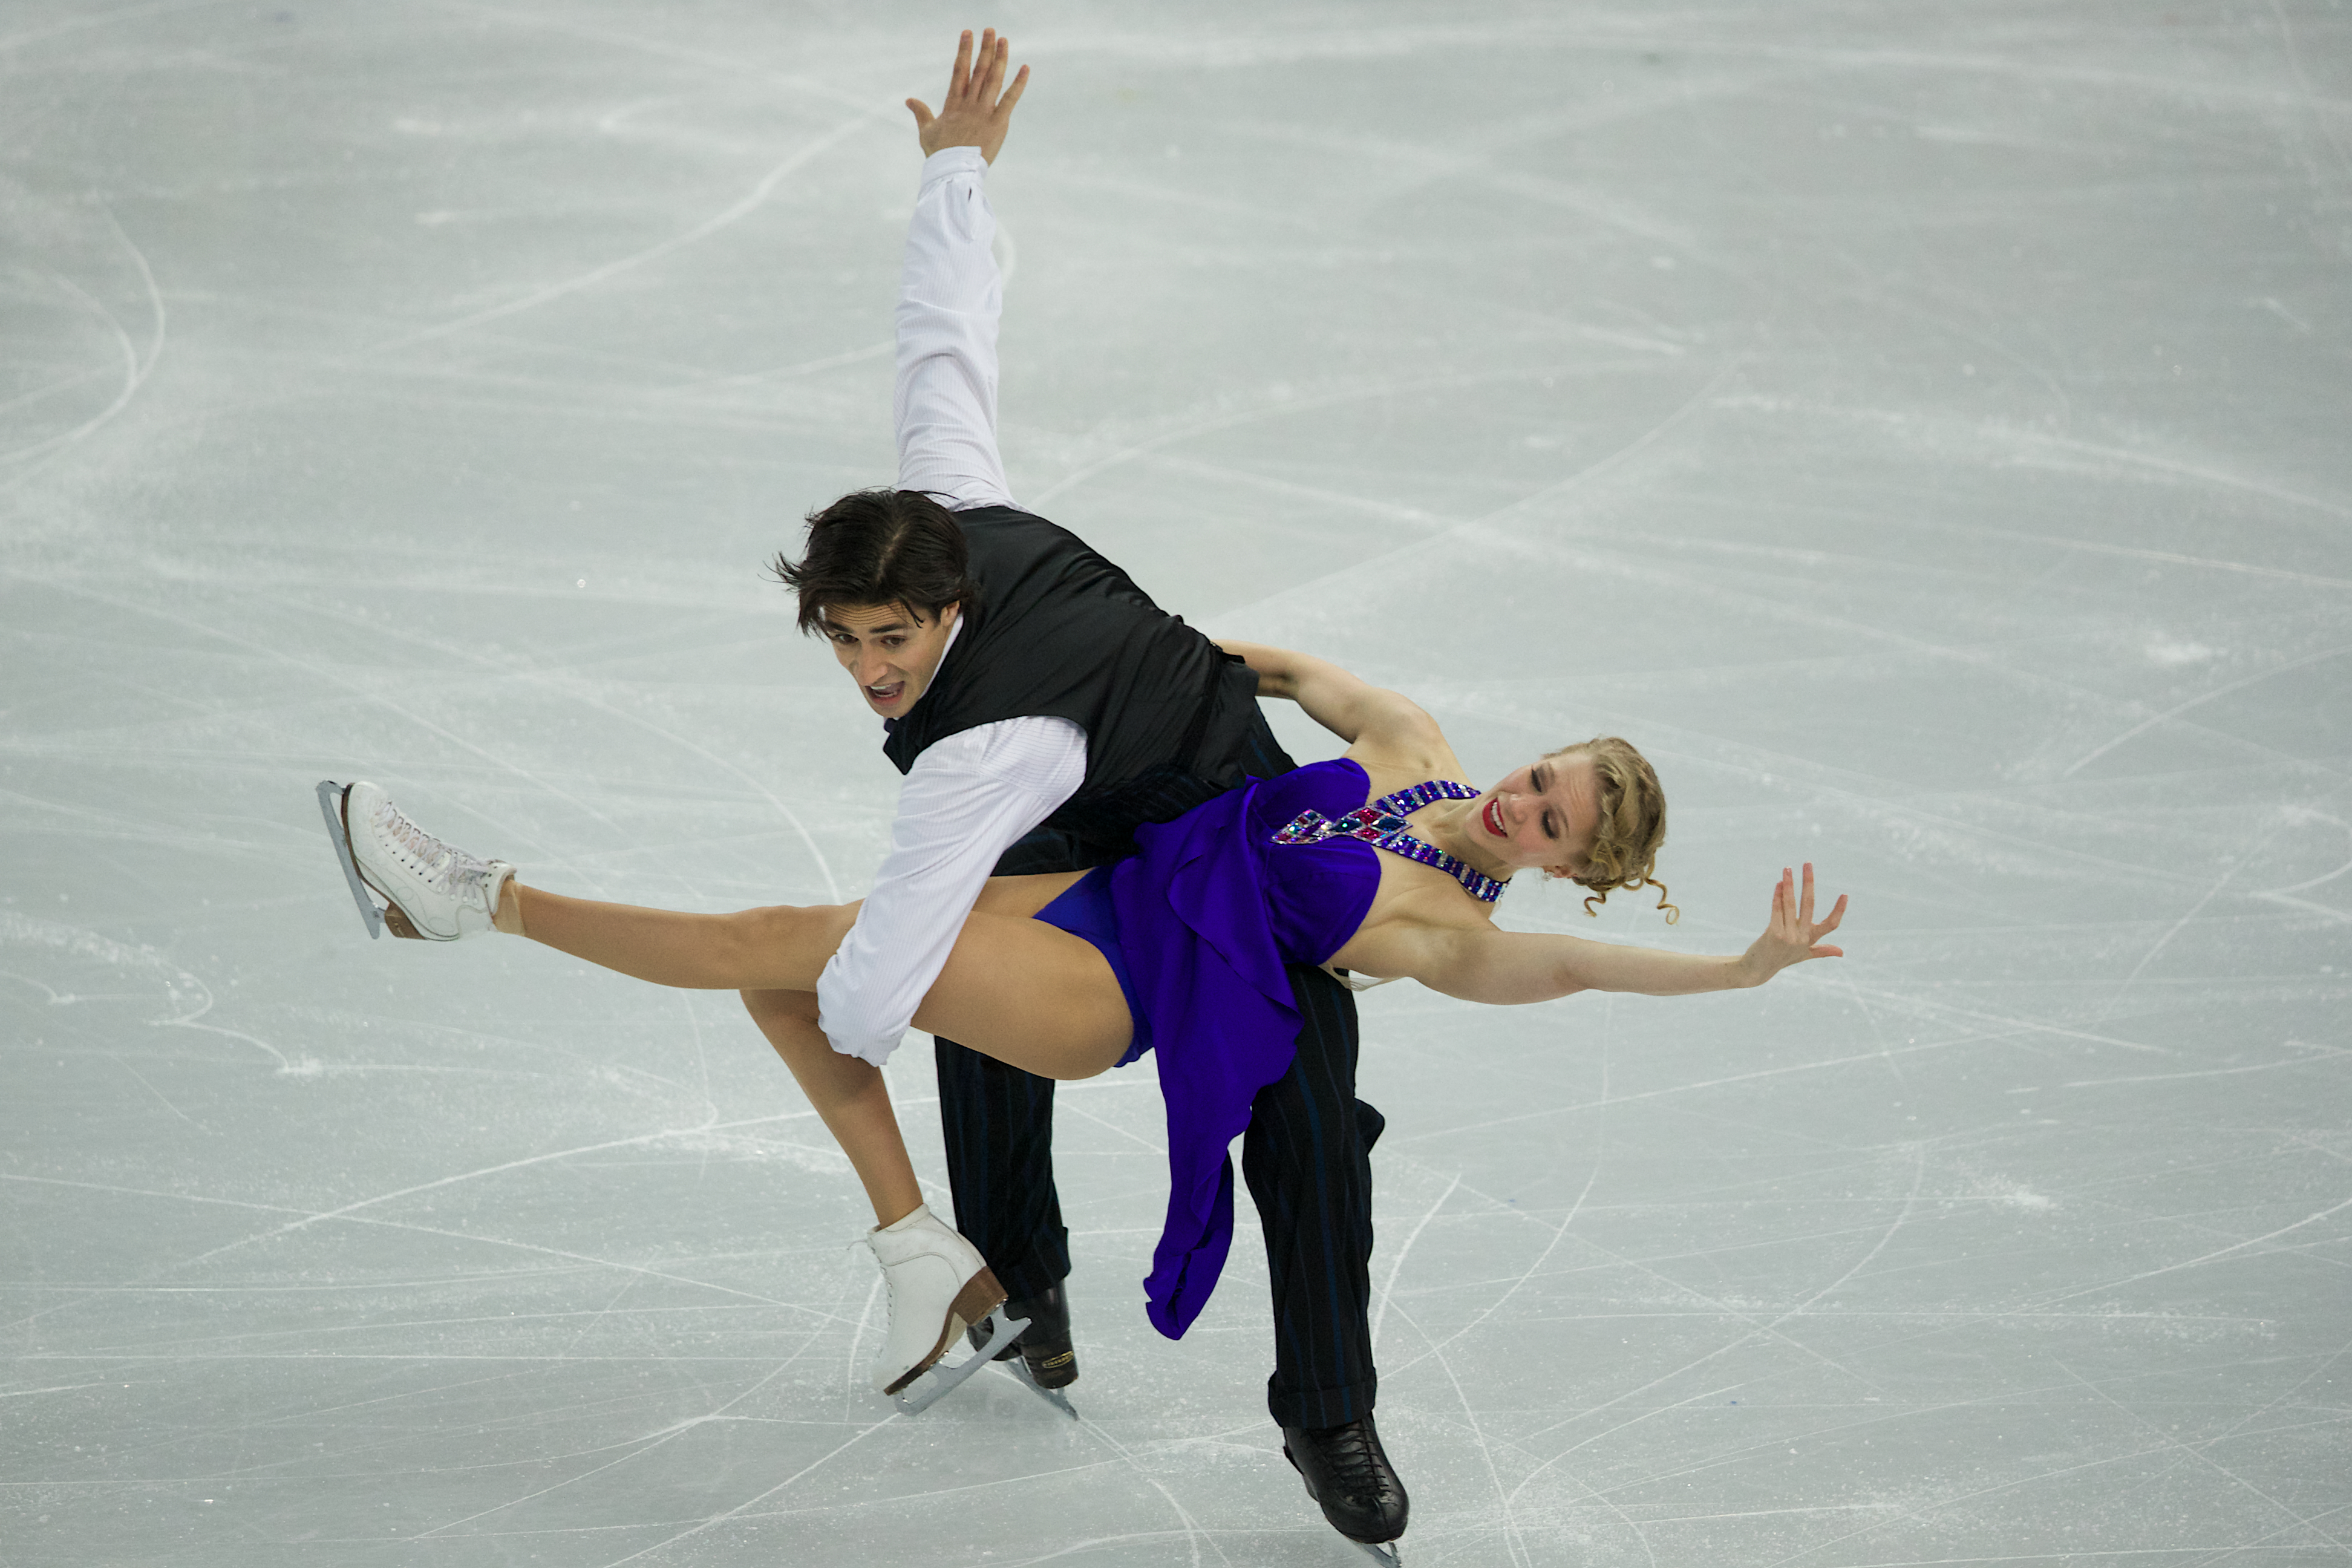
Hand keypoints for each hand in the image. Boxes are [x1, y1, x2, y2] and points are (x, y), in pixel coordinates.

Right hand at [907, 28, 1029, 163]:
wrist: (953, 173)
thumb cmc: (939, 155)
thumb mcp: (926, 132)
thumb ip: (921, 113)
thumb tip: (909, 100)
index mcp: (953, 104)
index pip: (959, 71)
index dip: (964, 51)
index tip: (968, 34)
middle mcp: (969, 104)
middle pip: (978, 70)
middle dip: (984, 48)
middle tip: (989, 30)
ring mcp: (984, 112)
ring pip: (993, 79)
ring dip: (1000, 58)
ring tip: (1003, 40)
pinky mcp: (998, 123)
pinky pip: (1010, 99)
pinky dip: (1018, 84)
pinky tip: (1025, 68)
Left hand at [1739, 863, 1846, 984]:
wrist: (1757, 970)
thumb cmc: (1781, 959)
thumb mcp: (1803, 955)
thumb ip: (1822, 951)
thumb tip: (1842, 952)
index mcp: (1811, 940)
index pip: (1831, 925)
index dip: (1839, 910)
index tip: (1845, 895)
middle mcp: (1802, 938)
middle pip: (1809, 905)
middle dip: (1808, 882)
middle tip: (1807, 863)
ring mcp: (1788, 936)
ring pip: (1790, 904)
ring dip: (1789, 884)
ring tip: (1787, 869)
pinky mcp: (1773, 933)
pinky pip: (1777, 910)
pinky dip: (1777, 896)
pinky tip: (1778, 884)